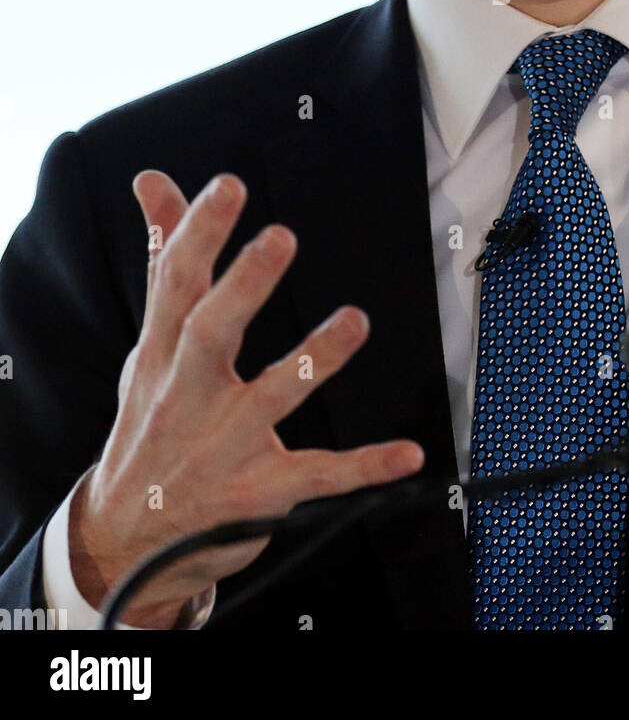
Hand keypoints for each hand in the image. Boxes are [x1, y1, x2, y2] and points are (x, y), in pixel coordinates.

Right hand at [70, 170, 423, 627]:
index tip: (228, 187)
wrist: (126, 541)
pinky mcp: (259, 492)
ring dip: (315, 358)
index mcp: (164, 353)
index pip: (177, 283)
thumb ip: (164, 260)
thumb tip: (153, 182)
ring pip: (272, 397)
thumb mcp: (150, 344)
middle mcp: (189, 396)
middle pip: (210, 334)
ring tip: (354, 320)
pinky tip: (408, 452)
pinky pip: (320, 477)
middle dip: (243, 286)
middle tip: (279, 238)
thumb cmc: (151, 422)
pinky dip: (366, 466)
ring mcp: (224, 447)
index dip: (199, 232)